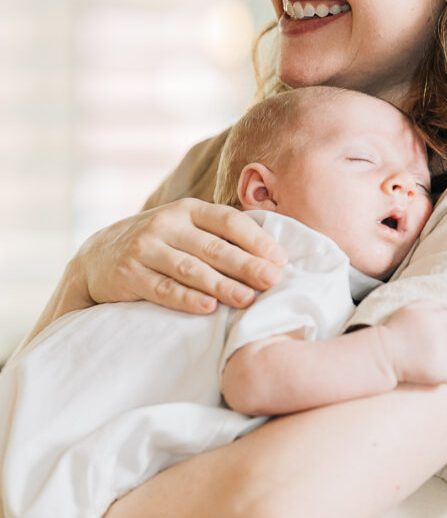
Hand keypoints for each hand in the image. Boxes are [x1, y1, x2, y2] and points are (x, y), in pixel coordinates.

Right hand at [67, 199, 286, 313]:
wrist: (96, 257)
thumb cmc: (159, 244)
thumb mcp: (184, 228)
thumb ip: (218, 235)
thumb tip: (272, 255)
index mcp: (188, 210)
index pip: (228, 220)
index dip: (256, 239)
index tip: (280, 259)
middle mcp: (166, 224)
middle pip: (213, 246)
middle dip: (246, 264)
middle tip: (273, 280)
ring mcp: (145, 249)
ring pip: (190, 269)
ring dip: (222, 285)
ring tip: (248, 298)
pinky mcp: (128, 275)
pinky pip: (163, 289)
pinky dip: (186, 299)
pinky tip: (208, 307)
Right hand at [381, 301, 446, 385]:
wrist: (382, 355)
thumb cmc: (395, 331)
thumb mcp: (409, 309)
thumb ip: (428, 304)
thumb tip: (443, 310)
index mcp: (434, 318)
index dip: (440, 328)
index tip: (428, 335)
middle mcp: (440, 335)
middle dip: (441, 343)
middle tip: (423, 348)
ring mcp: (441, 354)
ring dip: (444, 358)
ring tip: (426, 360)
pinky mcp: (440, 372)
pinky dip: (446, 374)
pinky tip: (432, 371)